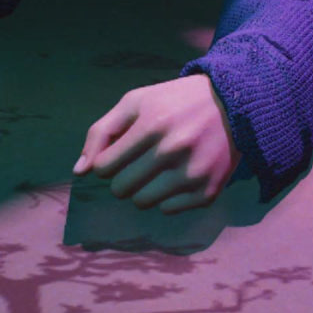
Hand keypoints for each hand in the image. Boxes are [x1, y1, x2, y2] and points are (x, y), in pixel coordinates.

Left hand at [73, 74, 236, 213]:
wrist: (233, 103)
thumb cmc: (174, 102)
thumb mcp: (136, 102)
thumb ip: (101, 132)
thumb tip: (79, 171)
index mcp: (152, 123)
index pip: (104, 167)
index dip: (106, 162)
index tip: (120, 153)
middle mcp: (174, 149)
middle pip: (121, 189)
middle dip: (122, 178)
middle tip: (139, 162)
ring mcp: (194, 172)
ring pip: (142, 203)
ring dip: (142, 189)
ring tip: (157, 170)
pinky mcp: (209, 190)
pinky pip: (168, 210)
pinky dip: (167, 196)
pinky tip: (179, 175)